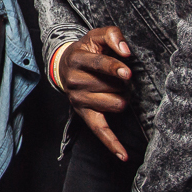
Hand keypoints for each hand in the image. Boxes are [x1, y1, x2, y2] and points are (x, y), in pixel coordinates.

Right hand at [57, 26, 133, 160]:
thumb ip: (112, 35)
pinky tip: (123, 155)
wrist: (64, 66)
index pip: (99, 64)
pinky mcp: (85, 115)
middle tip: (118, 76)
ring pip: (114, 104)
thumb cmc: (88, 50)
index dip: (114, 68)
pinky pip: (100, 131)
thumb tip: (126, 52)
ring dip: (121, 97)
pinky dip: (112, 144)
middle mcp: (75, 81)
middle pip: (111, 86)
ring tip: (114, 89)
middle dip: (121, 82)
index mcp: (77, 59)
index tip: (127, 73)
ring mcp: (79, 100)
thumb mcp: (96, 35)